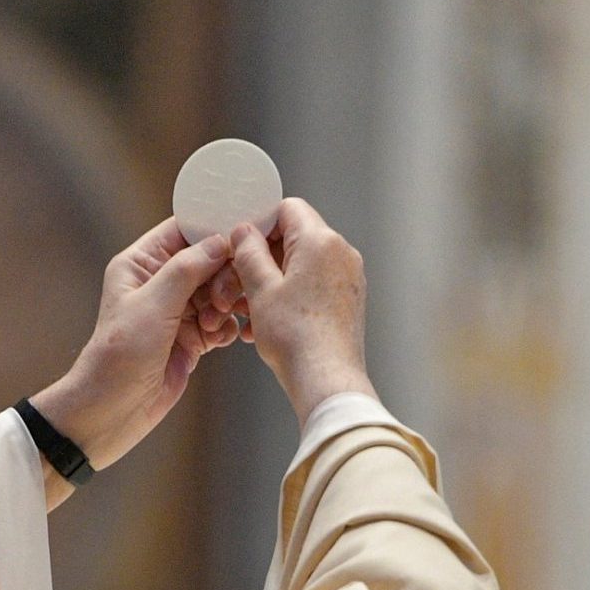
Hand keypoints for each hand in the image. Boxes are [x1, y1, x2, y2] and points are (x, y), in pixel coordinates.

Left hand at [29, 219, 243, 483]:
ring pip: (220, 290)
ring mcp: (178, 310)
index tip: (244, 231)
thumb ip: (187, 269)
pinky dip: (228, 326)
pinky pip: (222, 321)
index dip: (214, 227)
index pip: (183, 230)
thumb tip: (221, 240)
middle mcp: (160, 282)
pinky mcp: (192, 337)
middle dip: (224, 275)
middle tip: (223, 298)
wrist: (113, 410)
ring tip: (216, 322)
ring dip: (227, 303)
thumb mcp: (152, 305)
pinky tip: (223, 337)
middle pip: (209, 260)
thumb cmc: (118, 355)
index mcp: (141, 263)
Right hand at [229, 198, 373, 421]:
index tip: (241, 244)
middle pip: (295, 238)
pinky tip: (268, 322)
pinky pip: (314, 286)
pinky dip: (291, 296)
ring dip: (274, 281)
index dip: (260, 223)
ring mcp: (349, 277)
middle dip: (264, 258)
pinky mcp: (349, 300)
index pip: (288, 209)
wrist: (327, 380)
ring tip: (250, 309)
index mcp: (321, 241)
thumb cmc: (296, 338)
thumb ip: (249, 252)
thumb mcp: (260, 289)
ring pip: (302, 265)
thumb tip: (244, 231)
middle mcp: (341, 253)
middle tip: (240, 281)